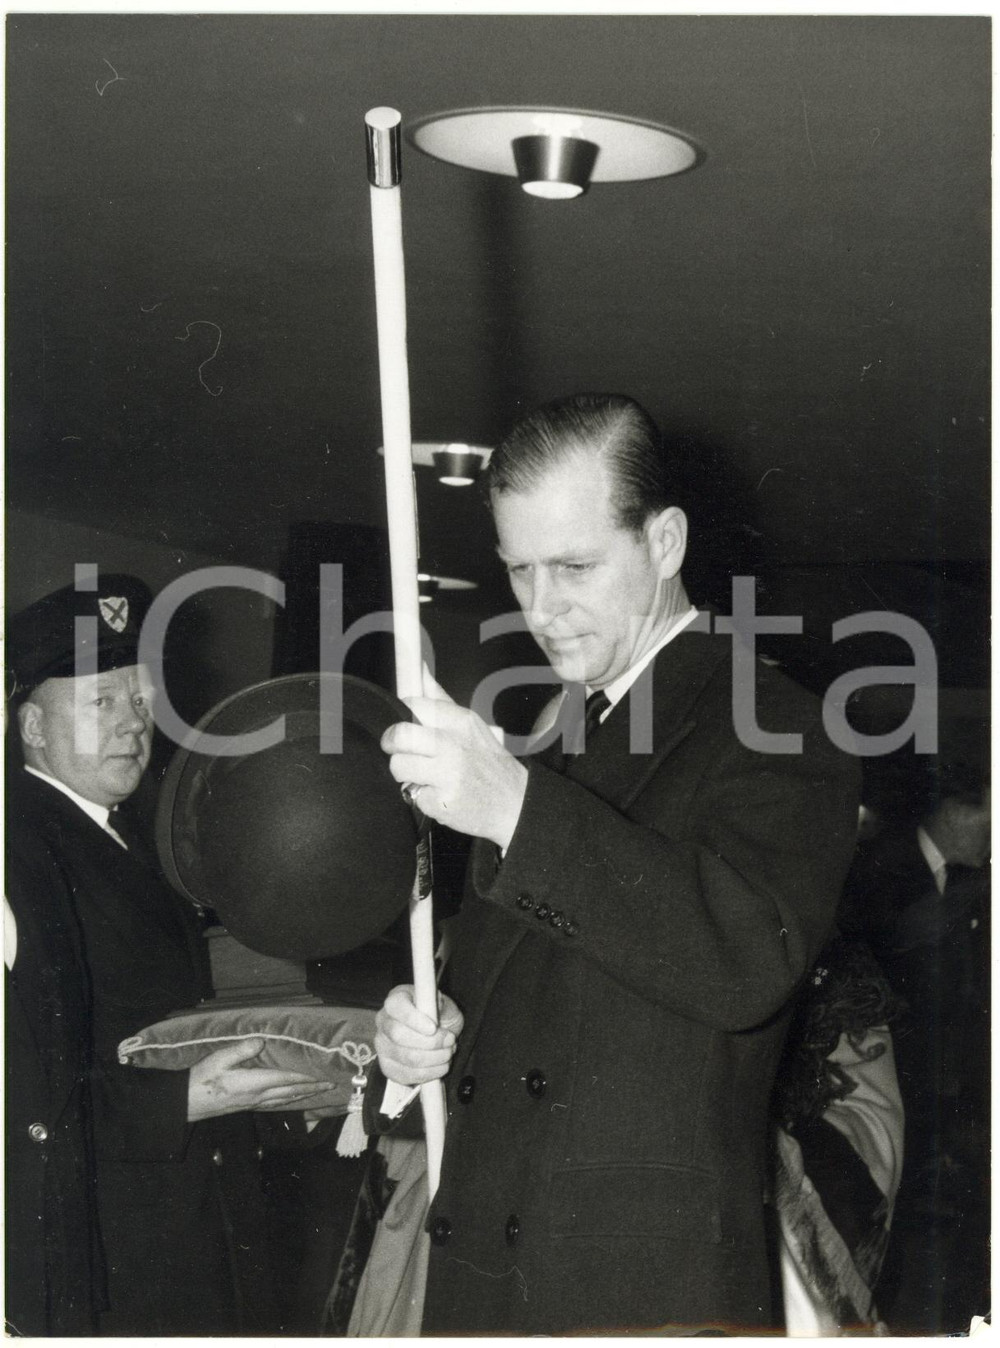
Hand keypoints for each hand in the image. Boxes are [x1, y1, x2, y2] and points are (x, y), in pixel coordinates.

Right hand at [186, 1038, 332, 1121]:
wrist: (187, 1102)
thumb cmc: (202, 1078)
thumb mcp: (219, 1059)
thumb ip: (241, 1050)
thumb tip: (261, 1041)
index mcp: (254, 1083)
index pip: (286, 1080)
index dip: (306, 1078)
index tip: (323, 1077)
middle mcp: (258, 1096)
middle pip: (290, 1093)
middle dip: (311, 1089)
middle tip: (330, 1086)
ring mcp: (253, 1103)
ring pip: (284, 1101)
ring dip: (303, 1096)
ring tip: (317, 1093)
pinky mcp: (247, 1106)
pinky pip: (274, 1104)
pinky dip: (288, 1101)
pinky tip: (290, 1100)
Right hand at [375, 984, 463, 1087]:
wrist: (436, 1035)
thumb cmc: (437, 1015)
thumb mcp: (443, 1002)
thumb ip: (439, 1002)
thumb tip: (436, 1006)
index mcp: (395, 1001)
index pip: (396, 1007)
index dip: (413, 1019)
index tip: (433, 1027)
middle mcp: (383, 1022)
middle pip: (399, 1035)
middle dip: (431, 1042)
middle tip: (450, 1041)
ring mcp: (382, 1046)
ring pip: (408, 1058)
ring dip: (435, 1058)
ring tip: (449, 1052)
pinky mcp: (388, 1068)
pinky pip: (409, 1075)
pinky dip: (431, 1072)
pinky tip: (441, 1064)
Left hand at [381, 669, 527, 848]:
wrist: (514, 802)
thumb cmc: (488, 762)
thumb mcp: (471, 725)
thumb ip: (439, 700)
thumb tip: (420, 669)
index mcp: (461, 721)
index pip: (413, 705)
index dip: (401, 714)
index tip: (405, 723)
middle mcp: (453, 746)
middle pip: (399, 735)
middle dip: (392, 744)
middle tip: (401, 750)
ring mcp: (447, 775)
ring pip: (398, 766)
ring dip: (406, 774)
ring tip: (425, 775)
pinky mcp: (441, 802)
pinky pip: (411, 795)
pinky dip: (421, 797)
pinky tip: (439, 794)